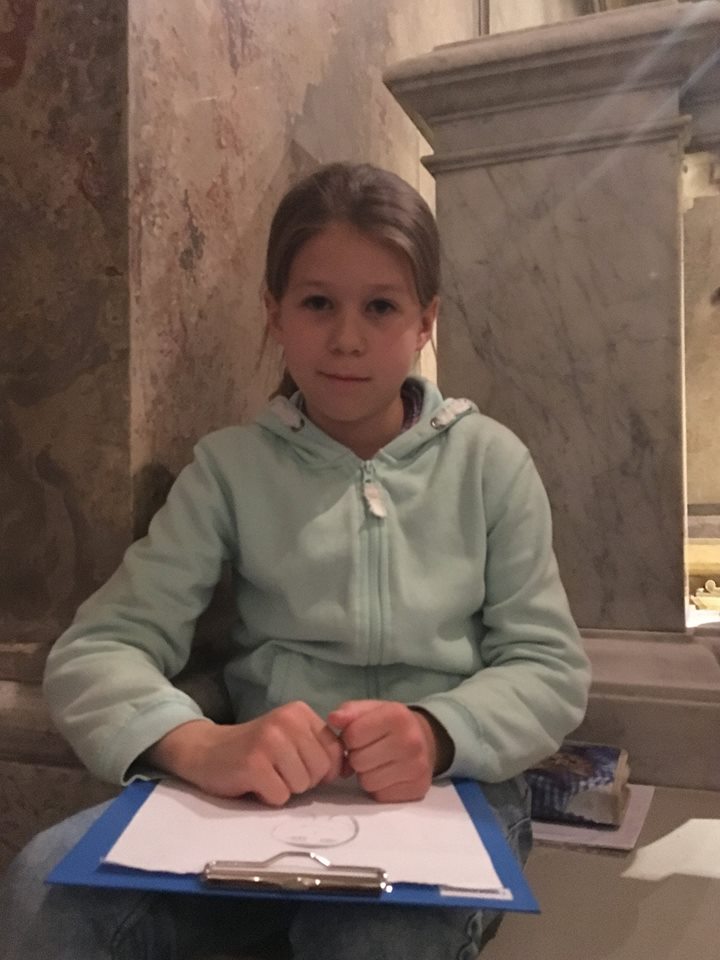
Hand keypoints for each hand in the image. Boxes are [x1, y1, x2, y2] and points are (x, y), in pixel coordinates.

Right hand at [146, 702, 344, 805]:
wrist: (206, 751)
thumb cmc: (255, 749)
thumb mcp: (290, 738)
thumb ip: (318, 747)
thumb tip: (348, 769)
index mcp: (300, 712)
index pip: (335, 751)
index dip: (322, 769)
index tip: (300, 766)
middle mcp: (286, 721)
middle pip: (320, 770)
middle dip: (303, 780)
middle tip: (278, 771)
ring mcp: (269, 741)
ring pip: (302, 785)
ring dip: (285, 789)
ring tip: (266, 775)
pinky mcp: (254, 764)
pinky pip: (280, 796)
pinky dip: (268, 797)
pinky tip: (253, 783)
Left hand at [328, 700, 446, 802]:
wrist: (425, 739)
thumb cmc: (390, 724)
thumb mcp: (371, 709)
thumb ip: (349, 711)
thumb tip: (333, 719)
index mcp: (397, 716)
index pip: (353, 735)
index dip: (348, 738)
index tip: (357, 736)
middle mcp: (410, 741)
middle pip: (358, 761)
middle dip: (357, 757)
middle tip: (368, 751)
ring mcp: (416, 768)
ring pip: (367, 782)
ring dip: (366, 774)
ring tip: (376, 763)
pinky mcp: (417, 789)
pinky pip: (380, 795)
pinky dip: (379, 787)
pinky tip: (387, 774)